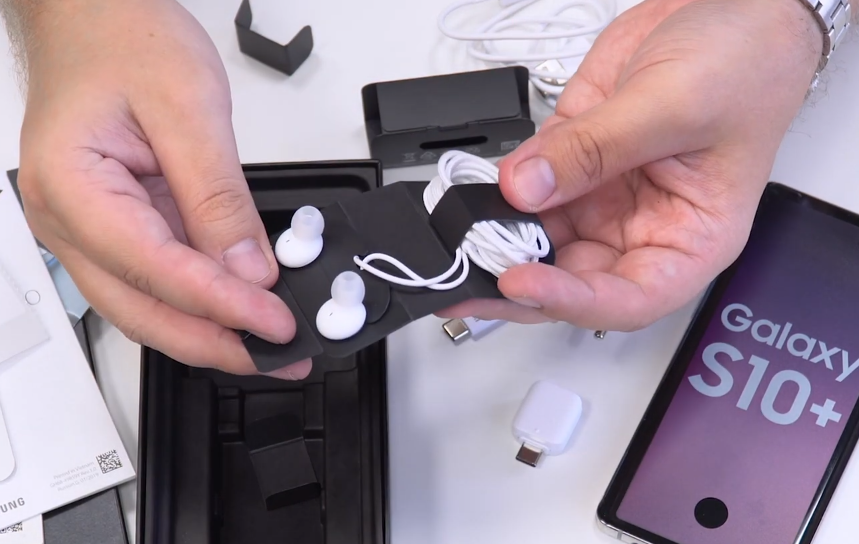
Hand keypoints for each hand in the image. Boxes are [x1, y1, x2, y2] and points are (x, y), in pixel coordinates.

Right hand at [13, 0, 307, 377]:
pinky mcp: (114, 227)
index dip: (223, 306)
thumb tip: (249, 269)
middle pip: (144, 311)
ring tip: (268, 343)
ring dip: (210, 331)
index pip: (158, 270)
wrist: (93, 16)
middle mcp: (67, 220)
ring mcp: (86, 229)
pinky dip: (201, 300)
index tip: (276, 323)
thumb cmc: (123, 39)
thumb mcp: (189, 108)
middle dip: (217, 343)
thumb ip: (219, 197)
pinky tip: (240, 308)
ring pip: (148, 306)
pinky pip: (157, 279)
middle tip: (280, 357)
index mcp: (73, 187)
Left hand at [439, 0, 822, 330]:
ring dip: (498, 241)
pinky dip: (496, 194)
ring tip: (459, 239)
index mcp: (691, 239)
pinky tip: (471, 196)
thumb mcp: (674, 105)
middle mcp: (643, 227)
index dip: (571, 301)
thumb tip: (527, 187)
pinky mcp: (573, 159)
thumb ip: (595, 148)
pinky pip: (526, 189)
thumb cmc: (746, 63)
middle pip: (572, 278)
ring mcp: (603, 195)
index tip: (521, 282)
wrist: (735, 7)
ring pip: (540, 238)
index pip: (628, 298)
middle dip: (517, 281)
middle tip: (466, 277)